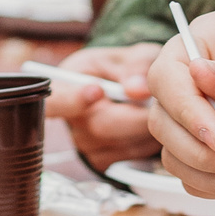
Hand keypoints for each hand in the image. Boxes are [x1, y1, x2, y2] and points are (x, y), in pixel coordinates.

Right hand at [44, 43, 162, 168]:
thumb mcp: (131, 55)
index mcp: (66, 83)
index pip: (57, 100)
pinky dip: (148, 140)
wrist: (128, 88)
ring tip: (154, 108)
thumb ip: (135, 66)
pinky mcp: (101, 160)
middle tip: (157, 101)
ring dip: (147, 127)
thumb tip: (137, 90)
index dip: (74, 100)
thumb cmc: (124, 67)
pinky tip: (148, 123)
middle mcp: (69, 118)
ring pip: (122, 144)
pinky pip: (131, 155)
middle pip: (101, 126)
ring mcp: (84, 143)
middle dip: (138, 115)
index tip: (96, 90)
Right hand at [146, 9, 214, 196]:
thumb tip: (199, 74)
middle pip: (164, 120)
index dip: (185, 110)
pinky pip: (200, 177)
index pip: (168, 74)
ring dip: (213, 175)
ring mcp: (213, 118)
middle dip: (201, 151)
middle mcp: (202, 80)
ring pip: (177, 154)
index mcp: (212, 41)